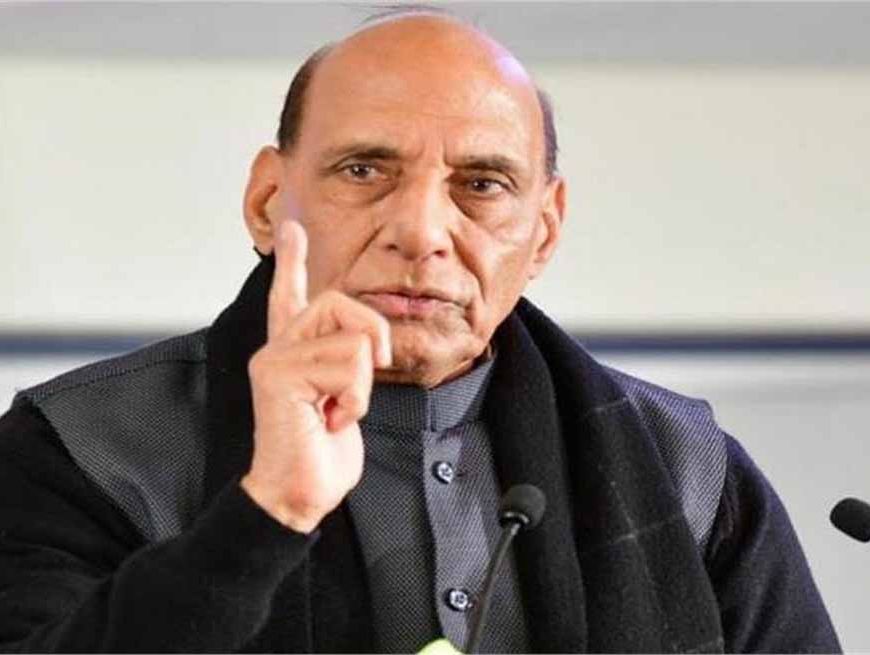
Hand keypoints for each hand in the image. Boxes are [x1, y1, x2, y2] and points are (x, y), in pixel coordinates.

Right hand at [240, 220, 391, 532]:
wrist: (299, 495)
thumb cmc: (322, 454)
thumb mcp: (346, 398)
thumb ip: (347, 363)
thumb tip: (367, 341)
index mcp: (295, 351)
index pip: (289, 295)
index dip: (291, 261)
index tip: (292, 228)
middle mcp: (280, 347)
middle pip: (340, 302)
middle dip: (371, 340)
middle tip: (359, 388)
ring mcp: (276, 358)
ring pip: (353, 340)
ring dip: (361, 387)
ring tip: (337, 413)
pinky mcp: (280, 374)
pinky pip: (347, 365)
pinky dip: (354, 400)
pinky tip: (331, 420)